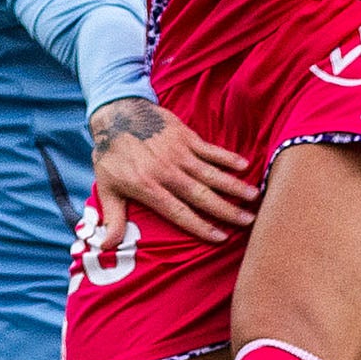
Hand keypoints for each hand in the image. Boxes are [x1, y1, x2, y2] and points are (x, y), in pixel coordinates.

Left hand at [88, 97, 256, 249]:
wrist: (117, 113)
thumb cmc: (111, 153)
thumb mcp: (106, 187)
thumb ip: (113, 218)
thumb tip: (106, 246)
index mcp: (148, 187)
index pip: (179, 212)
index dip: (200, 226)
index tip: (221, 238)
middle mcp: (167, 172)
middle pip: (201, 195)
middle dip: (226, 210)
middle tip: (249, 221)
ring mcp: (178, 153)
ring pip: (211, 173)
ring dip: (233, 185)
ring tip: (255, 197)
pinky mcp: (185, 137)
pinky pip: (210, 150)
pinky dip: (227, 158)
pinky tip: (245, 166)